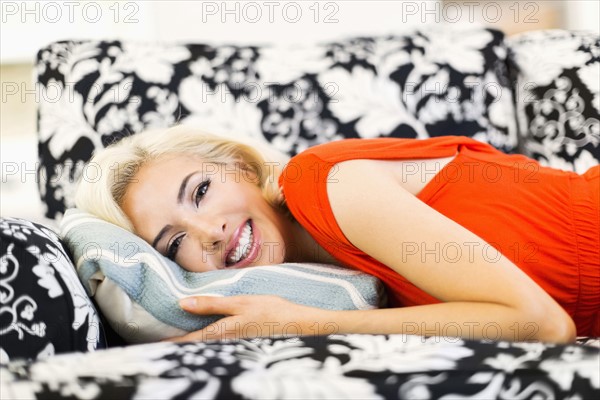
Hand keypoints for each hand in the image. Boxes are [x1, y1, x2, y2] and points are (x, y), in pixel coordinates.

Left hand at [164, 295, 339, 341]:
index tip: (151, 348)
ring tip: (177, 345)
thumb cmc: (272, 311)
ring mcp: (235, 347)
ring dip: (192, 347)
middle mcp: (225, 344)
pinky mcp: (243, 346)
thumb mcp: (241, 303)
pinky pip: (219, 348)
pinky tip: (206, 341)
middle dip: (177, 349)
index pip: (188, 342)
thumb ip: (212, 304)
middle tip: (159, 348)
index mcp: (221, 332)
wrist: (301, 326)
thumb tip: (182, 303)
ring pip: (206, 349)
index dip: (169, 345)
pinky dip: (207, 345)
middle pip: (195, 349)